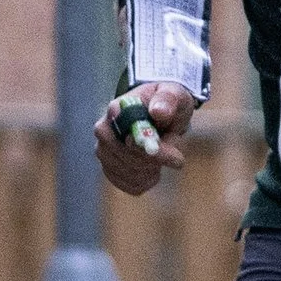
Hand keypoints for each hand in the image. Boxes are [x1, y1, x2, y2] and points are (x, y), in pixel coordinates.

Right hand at [94, 81, 197, 196]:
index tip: (175, 157)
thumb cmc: (167, 103)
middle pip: (126, 157)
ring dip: (152, 170)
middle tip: (177, 157)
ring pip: (129, 174)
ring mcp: (104, 151)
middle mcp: (104, 131)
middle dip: (155, 160)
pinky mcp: (110, 169)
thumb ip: (167, 100)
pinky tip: (154, 171)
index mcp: (117, 109)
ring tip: (164, 158)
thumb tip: (158, 112)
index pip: (125, 133)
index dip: (148, 147)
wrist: (162, 114)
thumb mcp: (174, 94)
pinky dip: (146, 182)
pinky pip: (128, 185)